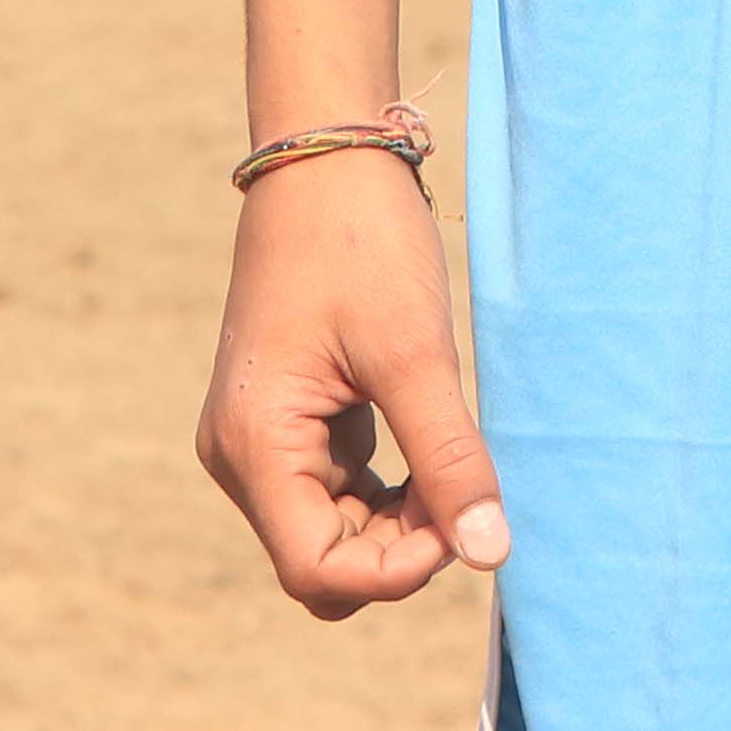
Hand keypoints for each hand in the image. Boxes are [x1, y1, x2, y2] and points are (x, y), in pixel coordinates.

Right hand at [194, 146, 505, 618]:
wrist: (325, 159)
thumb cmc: (363, 244)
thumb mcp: (416, 352)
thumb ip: (449, 458)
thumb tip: (490, 555)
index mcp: (254, 444)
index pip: (317, 571)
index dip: (396, 571)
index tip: (461, 518)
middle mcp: (240, 455)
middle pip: (322, 564)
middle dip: (400, 549)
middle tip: (464, 486)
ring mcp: (258, 441)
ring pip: (332, 536)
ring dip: (399, 524)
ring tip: (451, 462)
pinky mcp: (283, 423)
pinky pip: (334, 497)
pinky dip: (387, 495)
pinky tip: (430, 454)